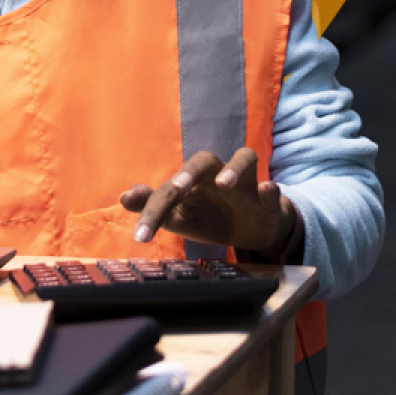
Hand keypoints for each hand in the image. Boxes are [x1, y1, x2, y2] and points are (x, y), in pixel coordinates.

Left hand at [119, 149, 295, 256]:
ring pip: (244, 158)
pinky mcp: (269, 198)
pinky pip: (272, 187)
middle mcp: (217, 174)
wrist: (250, 230)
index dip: (153, 211)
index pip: (169, 189)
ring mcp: (245, 182)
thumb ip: (153, 207)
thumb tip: (123, 197)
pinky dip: (269, 188)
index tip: (140, 237)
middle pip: (204, 159)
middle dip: (191, 171)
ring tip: (224, 183)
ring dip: (234, 168)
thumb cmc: (209, 218)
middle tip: (178, 188)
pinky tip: (265, 190)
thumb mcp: (180, 218)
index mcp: (192, 181)